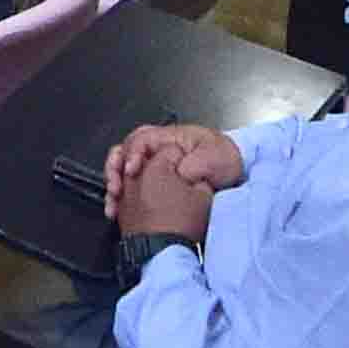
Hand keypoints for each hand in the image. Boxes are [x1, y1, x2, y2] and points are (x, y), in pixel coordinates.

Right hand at [102, 121, 241, 234]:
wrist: (235, 169)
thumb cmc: (224, 160)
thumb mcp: (212, 161)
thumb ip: (192, 166)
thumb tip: (175, 175)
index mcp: (171, 138)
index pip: (142, 139)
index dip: (132, 154)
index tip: (131, 171)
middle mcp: (160, 148)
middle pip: (126, 151)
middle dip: (116, 169)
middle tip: (115, 188)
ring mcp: (156, 163)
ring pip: (125, 168)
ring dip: (116, 183)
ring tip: (113, 202)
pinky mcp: (156, 179)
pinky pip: (132, 183)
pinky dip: (123, 196)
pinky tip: (118, 208)